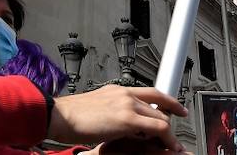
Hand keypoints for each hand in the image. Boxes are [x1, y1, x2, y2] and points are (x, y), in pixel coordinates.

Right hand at [48, 85, 186, 151]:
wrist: (60, 115)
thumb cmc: (72, 116)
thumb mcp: (98, 107)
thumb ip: (113, 110)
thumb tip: (121, 121)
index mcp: (118, 90)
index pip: (151, 92)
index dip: (167, 101)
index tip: (177, 108)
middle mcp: (126, 93)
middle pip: (159, 104)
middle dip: (170, 119)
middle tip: (173, 134)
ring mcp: (128, 105)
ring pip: (161, 116)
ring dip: (170, 132)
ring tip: (174, 144)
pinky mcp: (127, 119)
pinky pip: (157, 127)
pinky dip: (167, 138)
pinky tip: (169, 146)